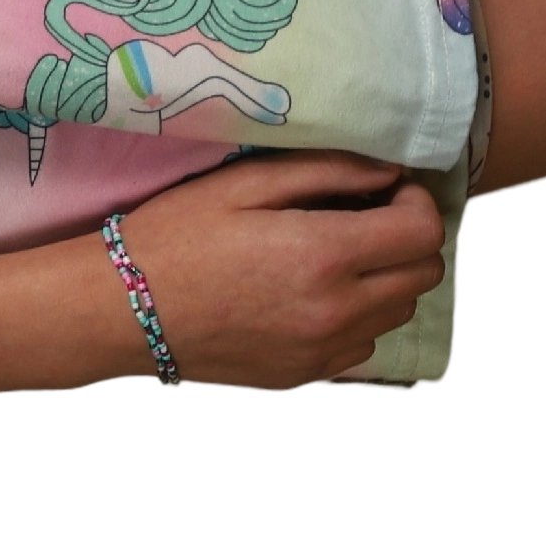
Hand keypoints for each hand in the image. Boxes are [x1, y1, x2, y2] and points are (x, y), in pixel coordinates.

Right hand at [100, 149, 447, 389]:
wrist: (121, 310)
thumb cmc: (174, 236)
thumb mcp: (243, 184)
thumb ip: (325, 171)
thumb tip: (389, 171)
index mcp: (324, 254)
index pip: (423, 231)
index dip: (416, 202)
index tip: (386, 190)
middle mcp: (337, 309)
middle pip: (422, 275)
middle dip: (406, 239)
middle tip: (364, 218)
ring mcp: (325, 349)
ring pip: (398, 312)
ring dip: (385, 279)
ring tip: (336, 257)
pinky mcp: (307, 374)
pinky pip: (363, 344)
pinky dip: (356, 317)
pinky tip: (311, 296)